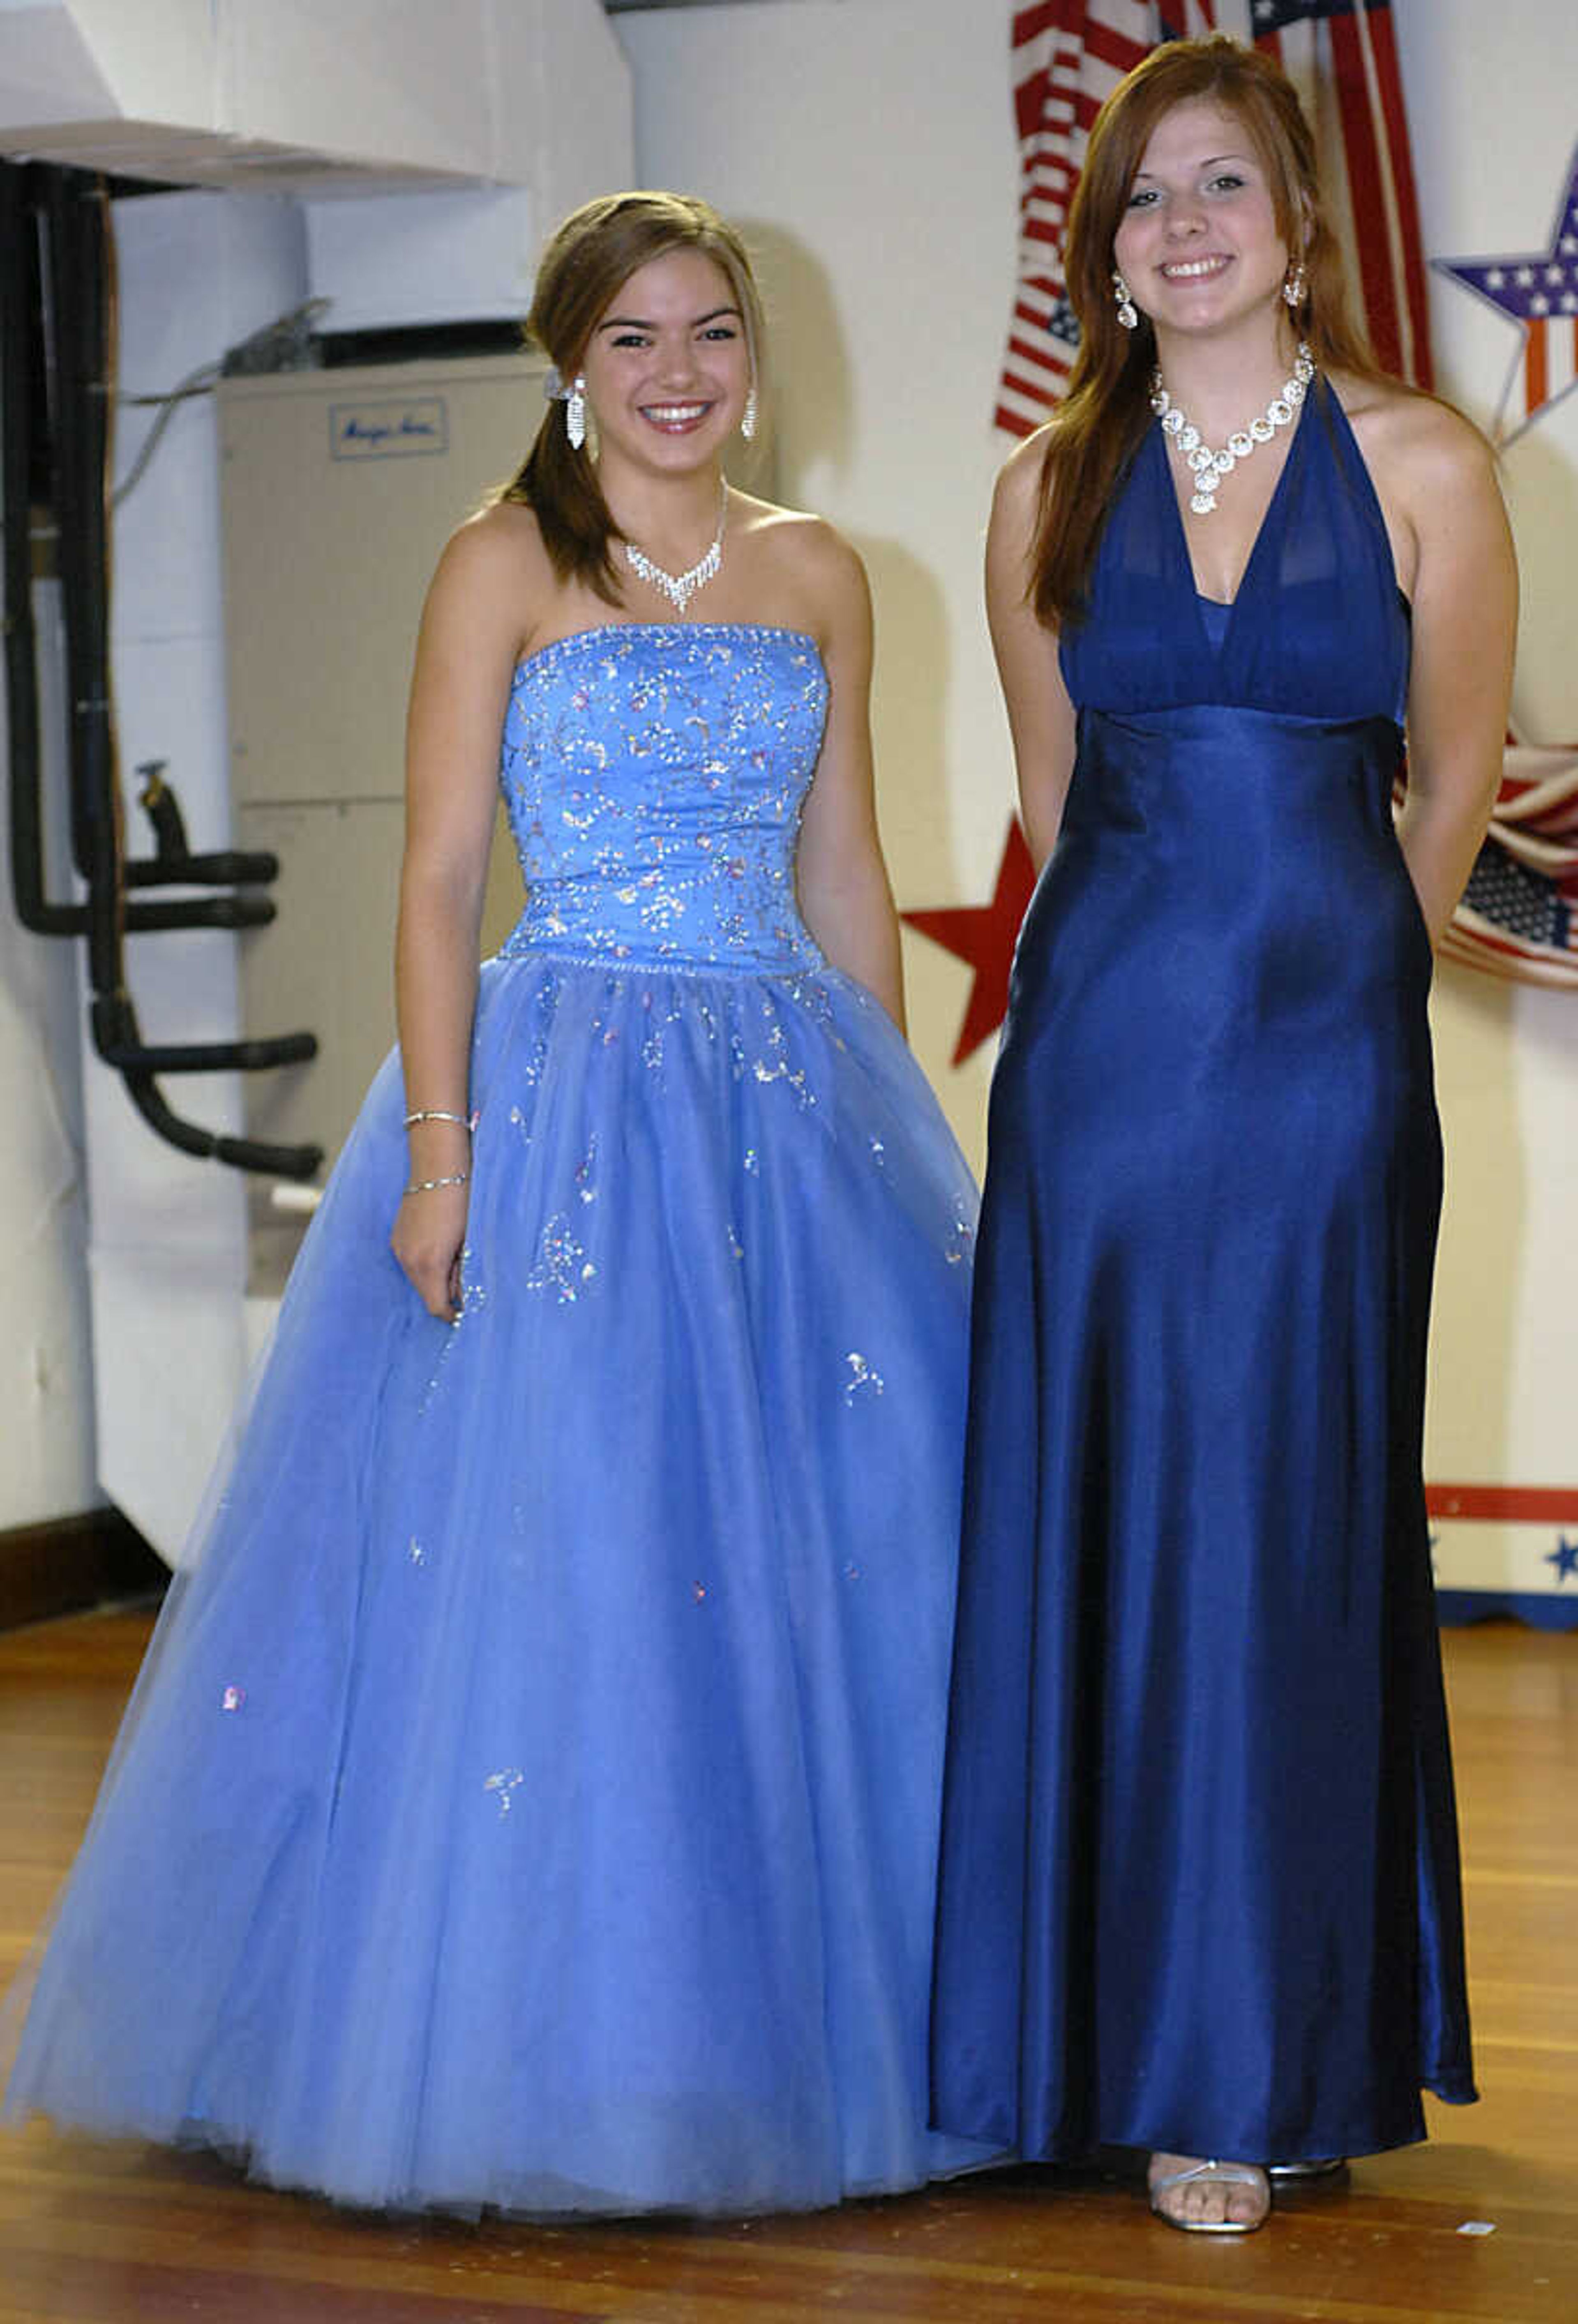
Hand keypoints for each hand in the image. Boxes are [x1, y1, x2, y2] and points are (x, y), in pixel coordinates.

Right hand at [391, 1184, 468, 1321]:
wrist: (438, 1165)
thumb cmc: (463, 1201)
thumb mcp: (471, 1240)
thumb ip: (465, 1272)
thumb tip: (465, 1296)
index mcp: (429, 1263)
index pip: (437, 1307)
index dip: (453, 1314)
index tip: (467, 1312)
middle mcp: (408, 1260)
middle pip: (426, 1295)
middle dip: (446, 1293)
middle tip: (466, 1274)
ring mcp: (399, 1248)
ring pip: (419, 1279)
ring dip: (437, 1277)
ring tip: (455, 1253)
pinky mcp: (396, 1238)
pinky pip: (412, 1262)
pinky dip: (427, 1263)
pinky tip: (442, 1243)